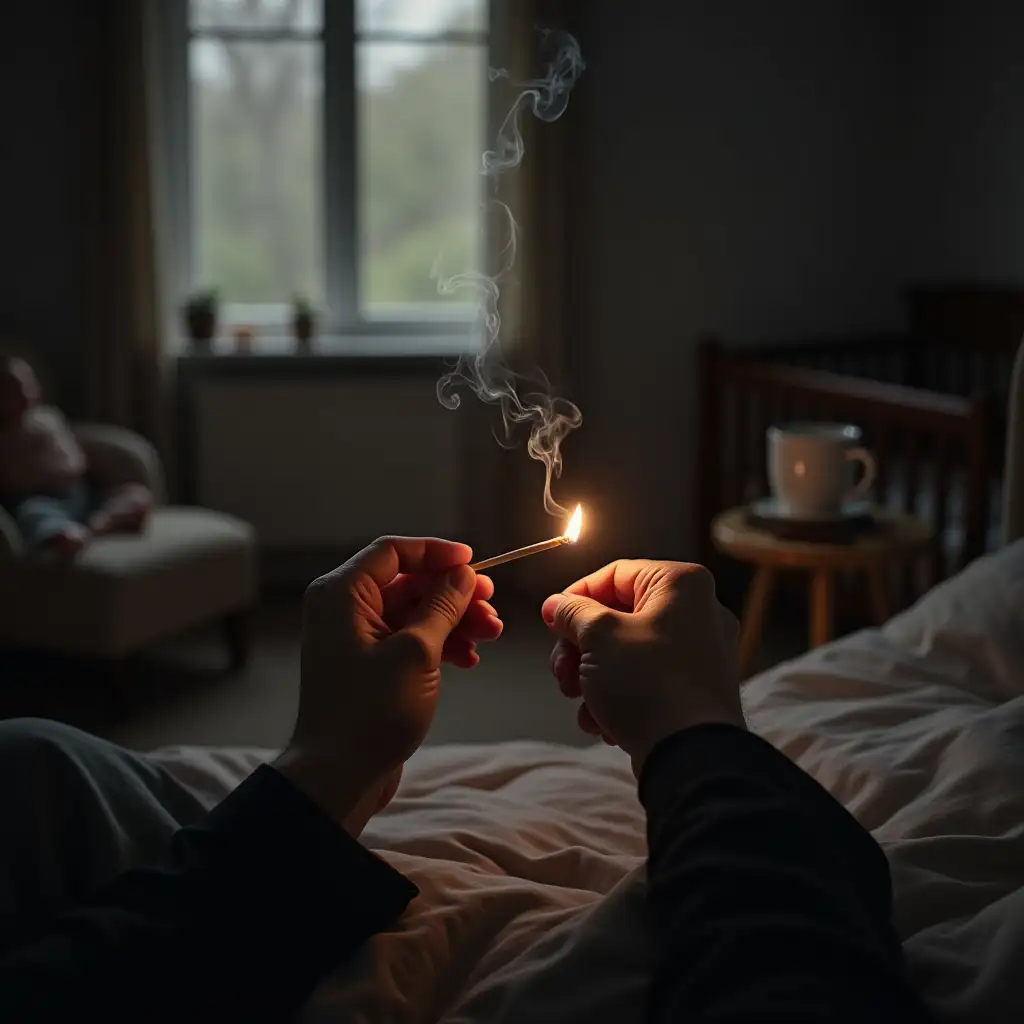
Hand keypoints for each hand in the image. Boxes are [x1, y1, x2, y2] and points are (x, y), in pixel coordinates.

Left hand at [276, 536, 501, 834]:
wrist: (338, 776)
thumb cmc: (369, 712)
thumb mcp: (416, 652)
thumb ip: (442, 606)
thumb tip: (462, 575)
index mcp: (342, 594)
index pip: (393, 552)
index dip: (436, 552)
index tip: (473, 562)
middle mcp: (344, 609)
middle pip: (408, 582)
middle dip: (453, 593)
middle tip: (491, 603)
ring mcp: (356, 638)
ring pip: (414, 612)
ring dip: (454, 620)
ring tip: (491, 633)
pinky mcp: (369, 665)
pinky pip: (409, 639)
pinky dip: (439, 644)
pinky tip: (469, 658)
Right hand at [541, 560, 742, 774]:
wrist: (691, 756)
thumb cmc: (650, 685)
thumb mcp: (598, 637)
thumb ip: (573, 613)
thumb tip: (556, 606)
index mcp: (681, 584)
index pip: (615, 575)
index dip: (575, 598)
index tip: (552, 622)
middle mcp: (699, 612)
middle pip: (618, 617)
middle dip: (581, 648)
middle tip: (563, 673)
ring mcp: (701, 653)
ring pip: (628, 652)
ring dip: (593, 676)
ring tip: (580, 702)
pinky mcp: (696, 689)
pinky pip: (647, 679)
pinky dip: (619, 696)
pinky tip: (601, 722)